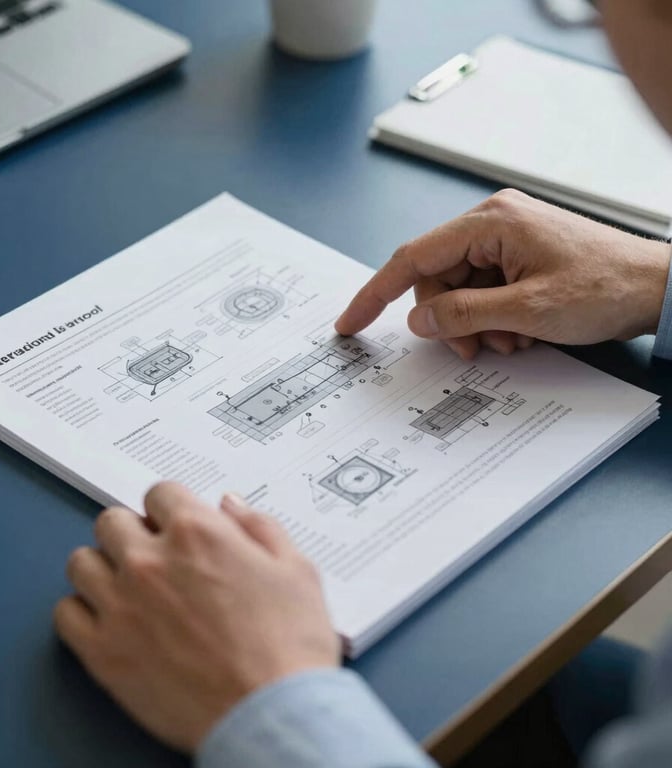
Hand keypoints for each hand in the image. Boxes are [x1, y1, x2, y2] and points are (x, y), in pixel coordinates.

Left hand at [54, 482, 339, 752]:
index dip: (172, 508)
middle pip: (112, 521)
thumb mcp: (296, 569)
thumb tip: (230, 505)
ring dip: (103, 566)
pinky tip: (109, 620)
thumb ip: (259, 526)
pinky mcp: (103, 653)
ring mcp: (121, 606)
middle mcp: (150, 561)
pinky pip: (65, 614)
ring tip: (127, 585)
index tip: (177, 525)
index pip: (159, 493)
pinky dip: (83, 612)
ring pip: (81, 562)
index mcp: (197, 533)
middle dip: (134, 532)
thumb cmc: (289, 645)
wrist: (270, 716)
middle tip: (154, 555)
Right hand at [335, 190, 670, 358]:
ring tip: (510, 339)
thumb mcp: (526, 310)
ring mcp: (506, 239)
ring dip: (473, 323)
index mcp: (490, 222)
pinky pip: (482, 291)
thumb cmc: (606, 287)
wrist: (658, 288)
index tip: (350, 322)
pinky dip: (491, 318)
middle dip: (447, 320)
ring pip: (458, 290)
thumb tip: (417, 320)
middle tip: (473, 349)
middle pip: (436, 279)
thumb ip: (462, 314)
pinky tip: (518, 331)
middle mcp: (493, 223)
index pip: (412, 258)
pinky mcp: (518, 255)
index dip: (375, 294)